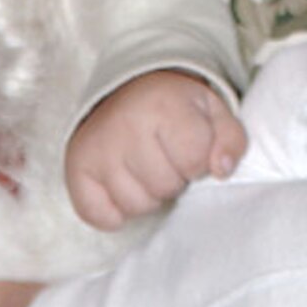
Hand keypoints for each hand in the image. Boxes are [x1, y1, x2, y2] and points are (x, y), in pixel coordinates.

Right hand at [65, 71, 247, 226]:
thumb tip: (221, 169)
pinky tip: (123, 183)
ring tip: (147, 166)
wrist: (128, 90)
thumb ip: (231, 139)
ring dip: (147, 193)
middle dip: (174, 177)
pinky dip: (114, 210)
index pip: (195, 160)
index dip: (199, 160)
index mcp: (163, 105)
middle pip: (165, 186)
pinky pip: (99, 216)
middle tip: (166, 155)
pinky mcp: (76, 168)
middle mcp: (125, 124)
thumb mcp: (213, 111)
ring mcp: (97, 148)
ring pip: (135, 205)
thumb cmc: (176, 108)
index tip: (191, 145)